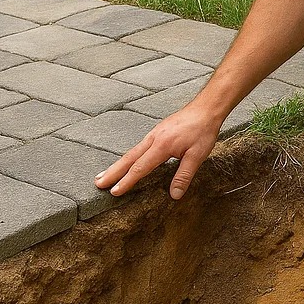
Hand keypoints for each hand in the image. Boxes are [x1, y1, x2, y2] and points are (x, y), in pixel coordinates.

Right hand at [94, 105, 219, 198]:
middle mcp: (153, 139)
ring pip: (131, 152)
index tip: (114, 192)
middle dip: (112, 172)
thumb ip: (184, 175)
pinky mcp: (157, 132)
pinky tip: (126, 162)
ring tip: (104, 175)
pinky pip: (138, 146)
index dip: (126, 181)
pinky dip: (128, 157)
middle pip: (128, 158)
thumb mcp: (197, 155)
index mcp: (162, 146)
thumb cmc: (203, 131)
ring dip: (117, 165)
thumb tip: (174, 195)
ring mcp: (153, 134)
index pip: (140, 168)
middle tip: (97, 183)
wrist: (206, 108)